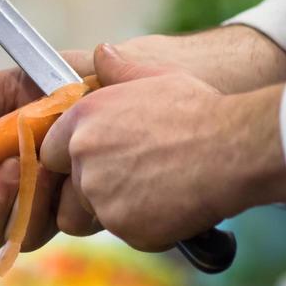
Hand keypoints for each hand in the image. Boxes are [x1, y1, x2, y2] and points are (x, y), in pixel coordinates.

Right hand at [0, 52, 100, 253]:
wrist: (110, 77)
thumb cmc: (51, 82)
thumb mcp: (3, 92)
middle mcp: (14, 200)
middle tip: (5, 171)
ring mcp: (49, 210)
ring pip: (23, 236)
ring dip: (25, 200)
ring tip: (38, 160)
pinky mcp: (86, 213)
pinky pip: (66, 223)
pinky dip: (64, 195)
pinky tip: (71, 165)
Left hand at [39, 43, 285, 251]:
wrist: (235, 148)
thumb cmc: (199, 109)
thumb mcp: (156, 76)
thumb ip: (120, 69)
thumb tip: (101, 53)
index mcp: (83, 120)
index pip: (50, 152)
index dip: (73, 158)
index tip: (101, 157)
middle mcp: (84, 159)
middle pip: (76, 185)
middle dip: (102, 184)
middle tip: (143, 171)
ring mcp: (102, 197)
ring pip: (101, 211)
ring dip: (125, 205)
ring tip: (162, 184)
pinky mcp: (125, 228)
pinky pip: (129, 232)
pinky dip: (149, 225)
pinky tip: (175, 203)